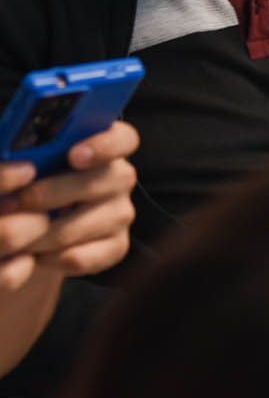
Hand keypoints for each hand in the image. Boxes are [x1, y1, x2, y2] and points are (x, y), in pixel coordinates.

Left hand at [0, 121, 139, 283]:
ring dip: (46, 232)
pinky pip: (87, 256)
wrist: (28, 224)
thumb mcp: (26, 163)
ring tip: (16, 234)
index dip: (104, 145)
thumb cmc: (25, 182)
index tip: (74, 156)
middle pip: (105, 180)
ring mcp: (122, 212)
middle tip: (18, 201)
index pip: (124, 138)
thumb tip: (17, 163)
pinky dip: (54, 259)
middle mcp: (120, 177)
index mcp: (105, 145)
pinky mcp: (116, 246)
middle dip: (54, 193)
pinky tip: (34, 255)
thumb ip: (28, 157)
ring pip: (90, 223)